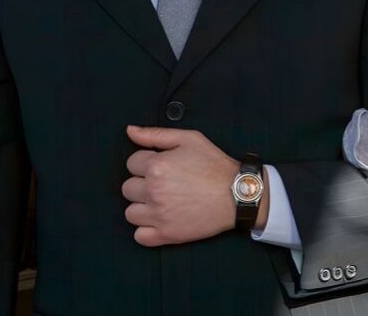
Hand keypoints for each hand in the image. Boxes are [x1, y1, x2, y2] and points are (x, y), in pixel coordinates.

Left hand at [122, 126, 244, 246]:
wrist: (238, 194)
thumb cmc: (215, 165)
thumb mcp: (190, 139)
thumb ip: (156, 134)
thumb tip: (130, 131)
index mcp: (157, 166)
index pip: (132, 163)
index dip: (148, 162)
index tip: (164, 166)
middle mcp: (153, 191)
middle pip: (128, 188)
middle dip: (143, 184)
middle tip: (166, 184)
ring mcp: (159, 215)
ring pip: (131, 213)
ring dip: (143, 207)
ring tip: (163, 202)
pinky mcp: (166, 234)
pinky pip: (139, 236)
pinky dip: (147, 230)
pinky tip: (161, 220)